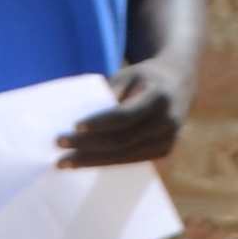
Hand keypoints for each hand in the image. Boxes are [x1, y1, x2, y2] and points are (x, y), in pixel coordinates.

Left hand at [60, 63, 188, 167]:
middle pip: (122, 140)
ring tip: (64, 162)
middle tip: (59, 146)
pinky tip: (82, 163)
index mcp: (160, 98)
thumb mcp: (128, 75)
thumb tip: (79, 120)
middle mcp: (168, 122)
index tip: (74, 126)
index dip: (100, 122)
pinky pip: (130, 160)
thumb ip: (109, 93)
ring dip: (92, 160)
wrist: (178, 85)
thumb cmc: (144, 78)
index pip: (125, 115)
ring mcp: (167, 140)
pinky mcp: (163, 151)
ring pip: (124, 155)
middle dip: (88, 145)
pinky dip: (105, 162)